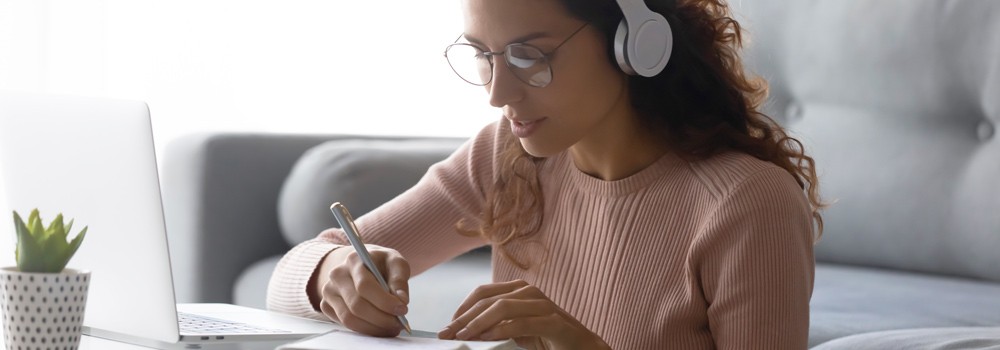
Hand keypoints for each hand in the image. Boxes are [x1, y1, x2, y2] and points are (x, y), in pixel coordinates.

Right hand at [316, 245, 409, 336]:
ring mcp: (329, 291)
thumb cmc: (380, 264)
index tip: (402, 310)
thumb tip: (401, 300)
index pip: (365, 286)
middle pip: (357, 305)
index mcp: (354, 260)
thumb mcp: (395, 263)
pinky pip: (345, 324)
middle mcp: (337, 275)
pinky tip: (378, 326)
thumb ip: (399, 280)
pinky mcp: (327, 305)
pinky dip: (364, 329)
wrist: (362, 265)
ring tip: (391, 327)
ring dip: (374, 328)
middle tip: (399, 323)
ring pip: (349, 318)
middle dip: (381, 319)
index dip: (384, 302)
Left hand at [437, 280, 609, 349]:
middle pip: (488, 299)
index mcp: (520, 290)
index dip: (461, 309)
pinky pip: (521, 323)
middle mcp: (530, 293)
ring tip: (463, 337)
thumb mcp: (518, 331)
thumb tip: (465, 332)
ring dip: (478, 323)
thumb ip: (497, 327)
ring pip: (502, 307)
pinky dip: (500, 330)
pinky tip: (486, 339)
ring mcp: (543, 305)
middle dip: (463, 318)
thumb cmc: (548, 340)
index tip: (446, 327)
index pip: (482, 292)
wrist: (584, 349)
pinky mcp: (554, 322)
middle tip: (447, 334)